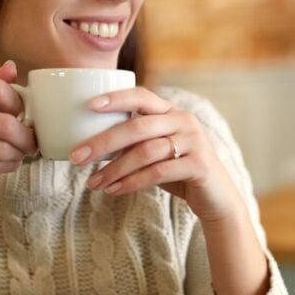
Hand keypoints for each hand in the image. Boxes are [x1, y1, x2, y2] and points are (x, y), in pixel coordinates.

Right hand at [0, 60, 37, 211]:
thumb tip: (11, 67)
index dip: (17, 103)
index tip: (22, 114)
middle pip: (5, 124)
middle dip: (26, 136)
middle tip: (31, 142)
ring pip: (3, 149)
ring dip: (19, 153)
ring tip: (19, 153)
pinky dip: (8, 166)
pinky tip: (6, 164)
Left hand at [71, 87, 245, 223]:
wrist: (217, 198)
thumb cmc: (178, 172)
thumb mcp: (156, 152)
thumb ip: (133, 143)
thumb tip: (89, 145)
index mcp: (172, 111)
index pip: (142, 96)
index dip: (116, 98)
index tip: (88, 106)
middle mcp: (184, 121)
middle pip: (137, 126)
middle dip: (103, 142)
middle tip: (77, 157)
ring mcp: (194, 142)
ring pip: (145, 152)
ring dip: (114, 169)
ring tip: (92, 183)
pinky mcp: (199, 165)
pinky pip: (158, 172)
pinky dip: (131, 182)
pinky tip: (113, 190)